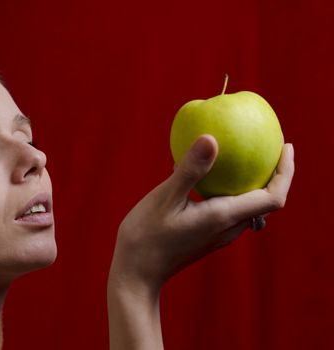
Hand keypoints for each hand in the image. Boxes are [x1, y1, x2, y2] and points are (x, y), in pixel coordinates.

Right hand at [109, 134, 294, 294]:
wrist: (136, 272)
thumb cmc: (147, 236)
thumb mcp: (165, 198)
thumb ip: (190, 170)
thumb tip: (211, 137)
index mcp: (224, 217)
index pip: (273, 197)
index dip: (286, 171)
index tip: (285, 146)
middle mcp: (228, 228)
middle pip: (266, 200)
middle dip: (274, 172)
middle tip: (270, 143)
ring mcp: (219, 234)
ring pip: (248, 205)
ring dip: (254, 181)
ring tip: (246, 154)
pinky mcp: (208, 235)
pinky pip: (230, 208)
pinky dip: (233, 188)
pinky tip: (212, 174)